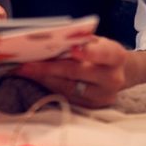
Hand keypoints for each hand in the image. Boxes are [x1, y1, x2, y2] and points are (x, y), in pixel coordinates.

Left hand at [13, 36, 145, 107]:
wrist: (121, 73)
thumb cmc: (102, 51)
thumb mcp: (97, 41)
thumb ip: (80, 40)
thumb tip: (51, 38)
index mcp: (116, 56)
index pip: (103, 53)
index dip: (88, 52)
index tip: (72, 50)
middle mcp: (112, 78)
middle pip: (77, 72)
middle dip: (49, 67)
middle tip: (26, 63)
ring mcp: (102, 96)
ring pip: (67, 87)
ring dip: (43, 78)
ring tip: (24, 70)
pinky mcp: (92, 107)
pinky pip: (66, 97)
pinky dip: (49, 86)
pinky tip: (36, 78)